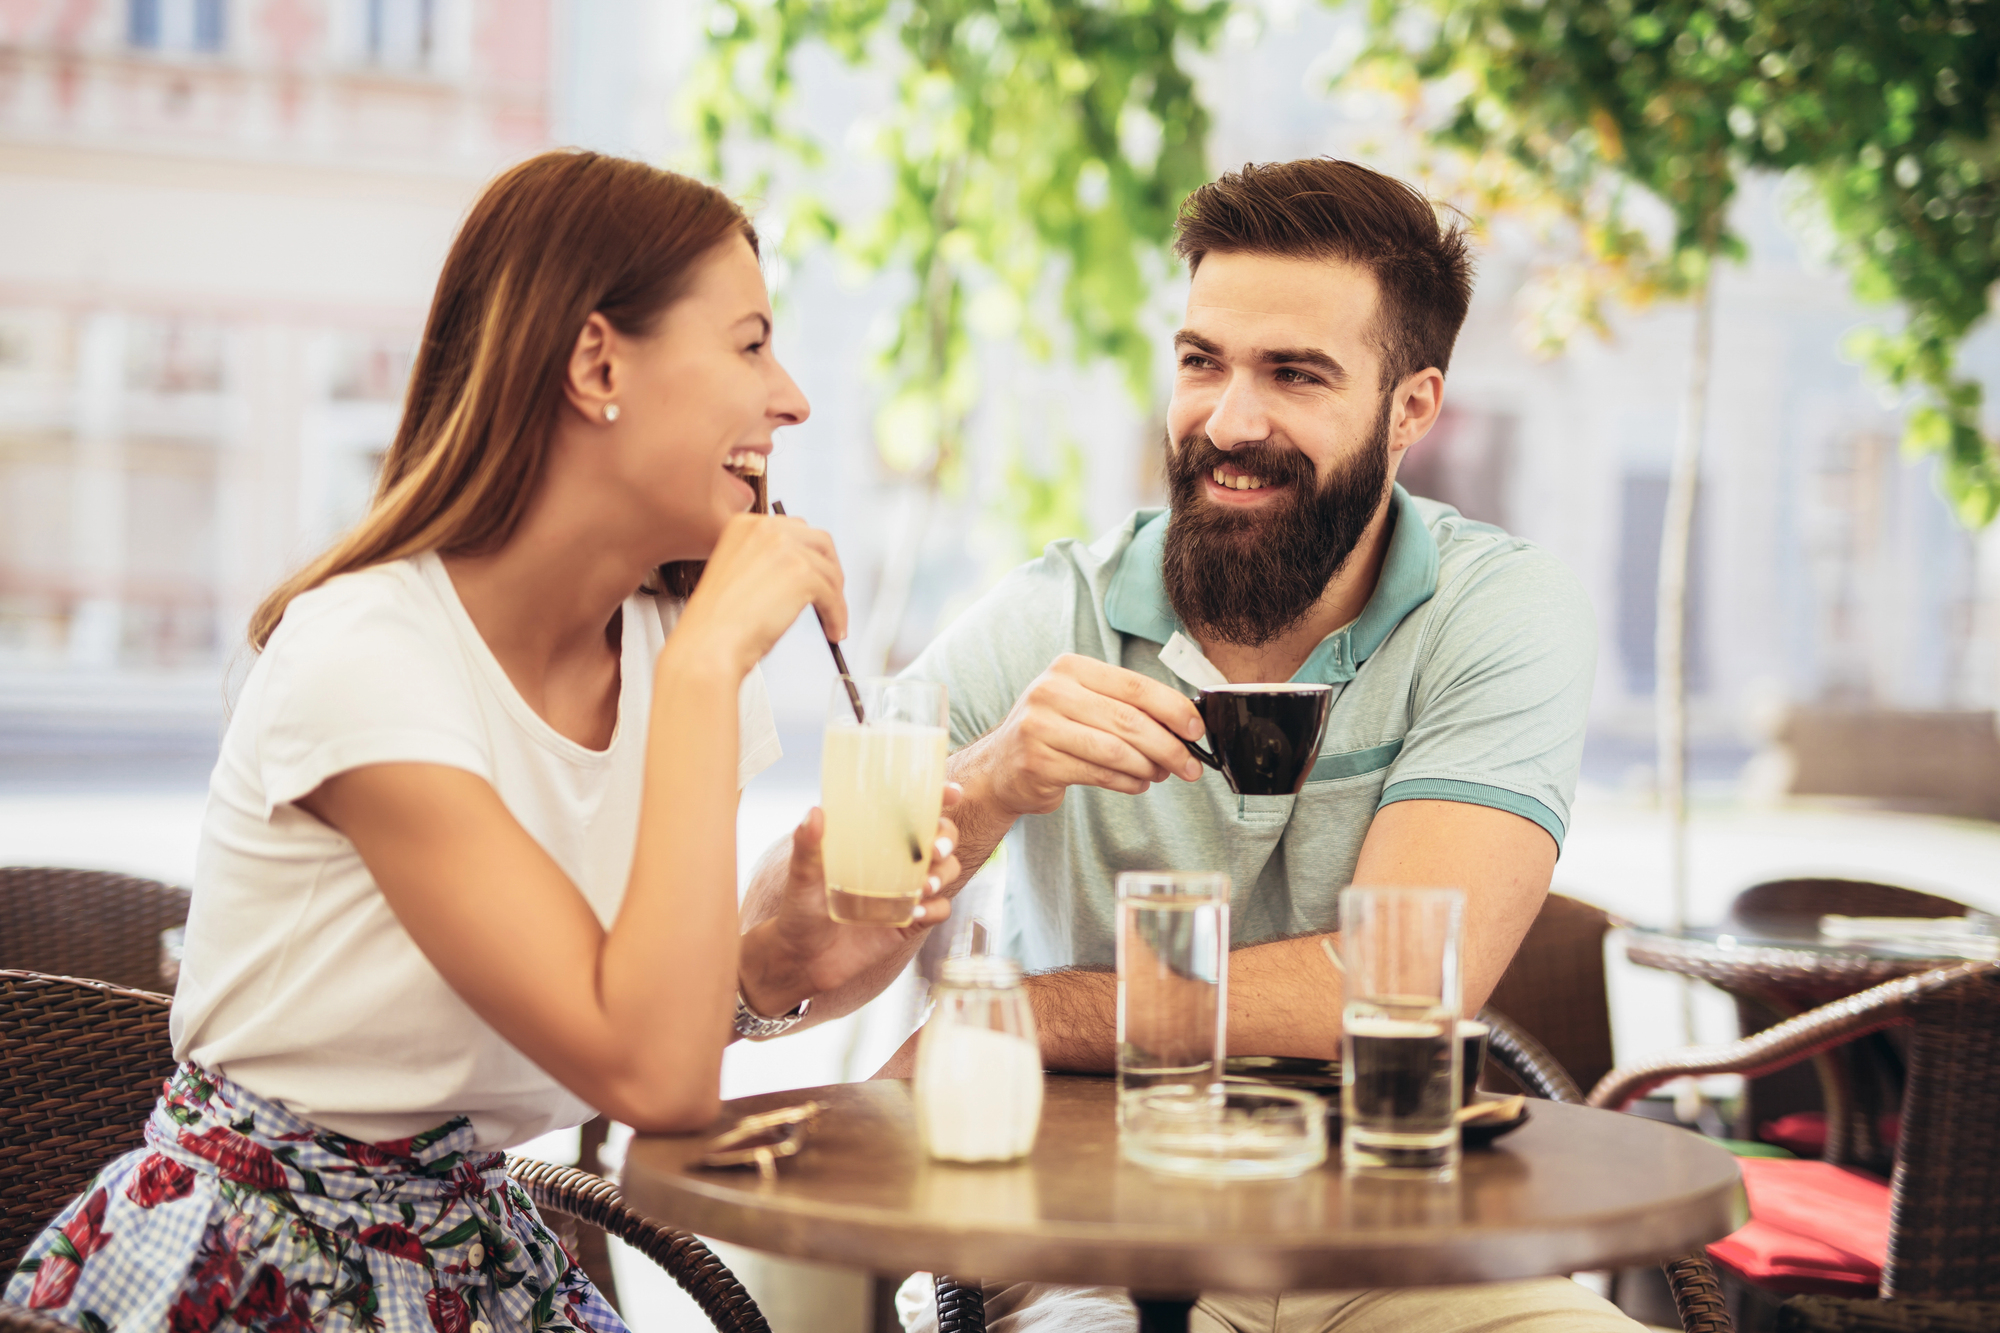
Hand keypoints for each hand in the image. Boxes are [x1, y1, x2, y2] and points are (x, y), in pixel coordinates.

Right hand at [675, 512, 845, 675]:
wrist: (708, 644)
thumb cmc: (716, 623)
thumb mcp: (738, 575)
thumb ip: (766, 562)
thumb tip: (801, 570)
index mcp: (744, 526)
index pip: (794, 530)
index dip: (810, 555)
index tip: (816, 573)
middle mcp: (765, 529)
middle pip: (820, 542)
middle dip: (830, 570)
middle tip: (832, 595)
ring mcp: (784, 548)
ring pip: (829, 571)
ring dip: (836, 599)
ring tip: (832, 621)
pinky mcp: (801, 573)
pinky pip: (832, 595)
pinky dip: (837, 616)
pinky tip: (832, 631)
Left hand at [738, 786, 964, 1015]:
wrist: (802, 960)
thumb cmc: (799, 909)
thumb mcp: (801, 877)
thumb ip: (807, 847)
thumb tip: (816, 813)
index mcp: (875, 840)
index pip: (912, 811)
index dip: (937, 798)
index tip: (951, 793)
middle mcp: (897, 862)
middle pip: (941, 838)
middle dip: (947, 838)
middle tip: (934, 850)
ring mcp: (907, 891)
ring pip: (947, 872)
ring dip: (944, 874)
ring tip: (924, 887)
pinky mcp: (912, 921)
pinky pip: (939, 910)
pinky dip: (935, 909)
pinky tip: (916, 913)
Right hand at [964, 654, 1205, 816]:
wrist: (1000, 767)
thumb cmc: (1054, 732)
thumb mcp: (1083, 704)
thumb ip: (1126, 707)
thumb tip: (1184, 725)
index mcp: (1069, 668)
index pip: (1134, 685)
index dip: (1172, 708)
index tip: (1196, 729)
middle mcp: (1051, 691)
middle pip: (1129, 720)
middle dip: (1169, 746)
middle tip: (1191, 765)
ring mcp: (1040, 727)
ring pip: (1116, 750)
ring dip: (1150, 767)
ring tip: (1162, 774)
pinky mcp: (1039, 762)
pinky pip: (1100, 774)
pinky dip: (1128, 782)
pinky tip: (1138, 784)